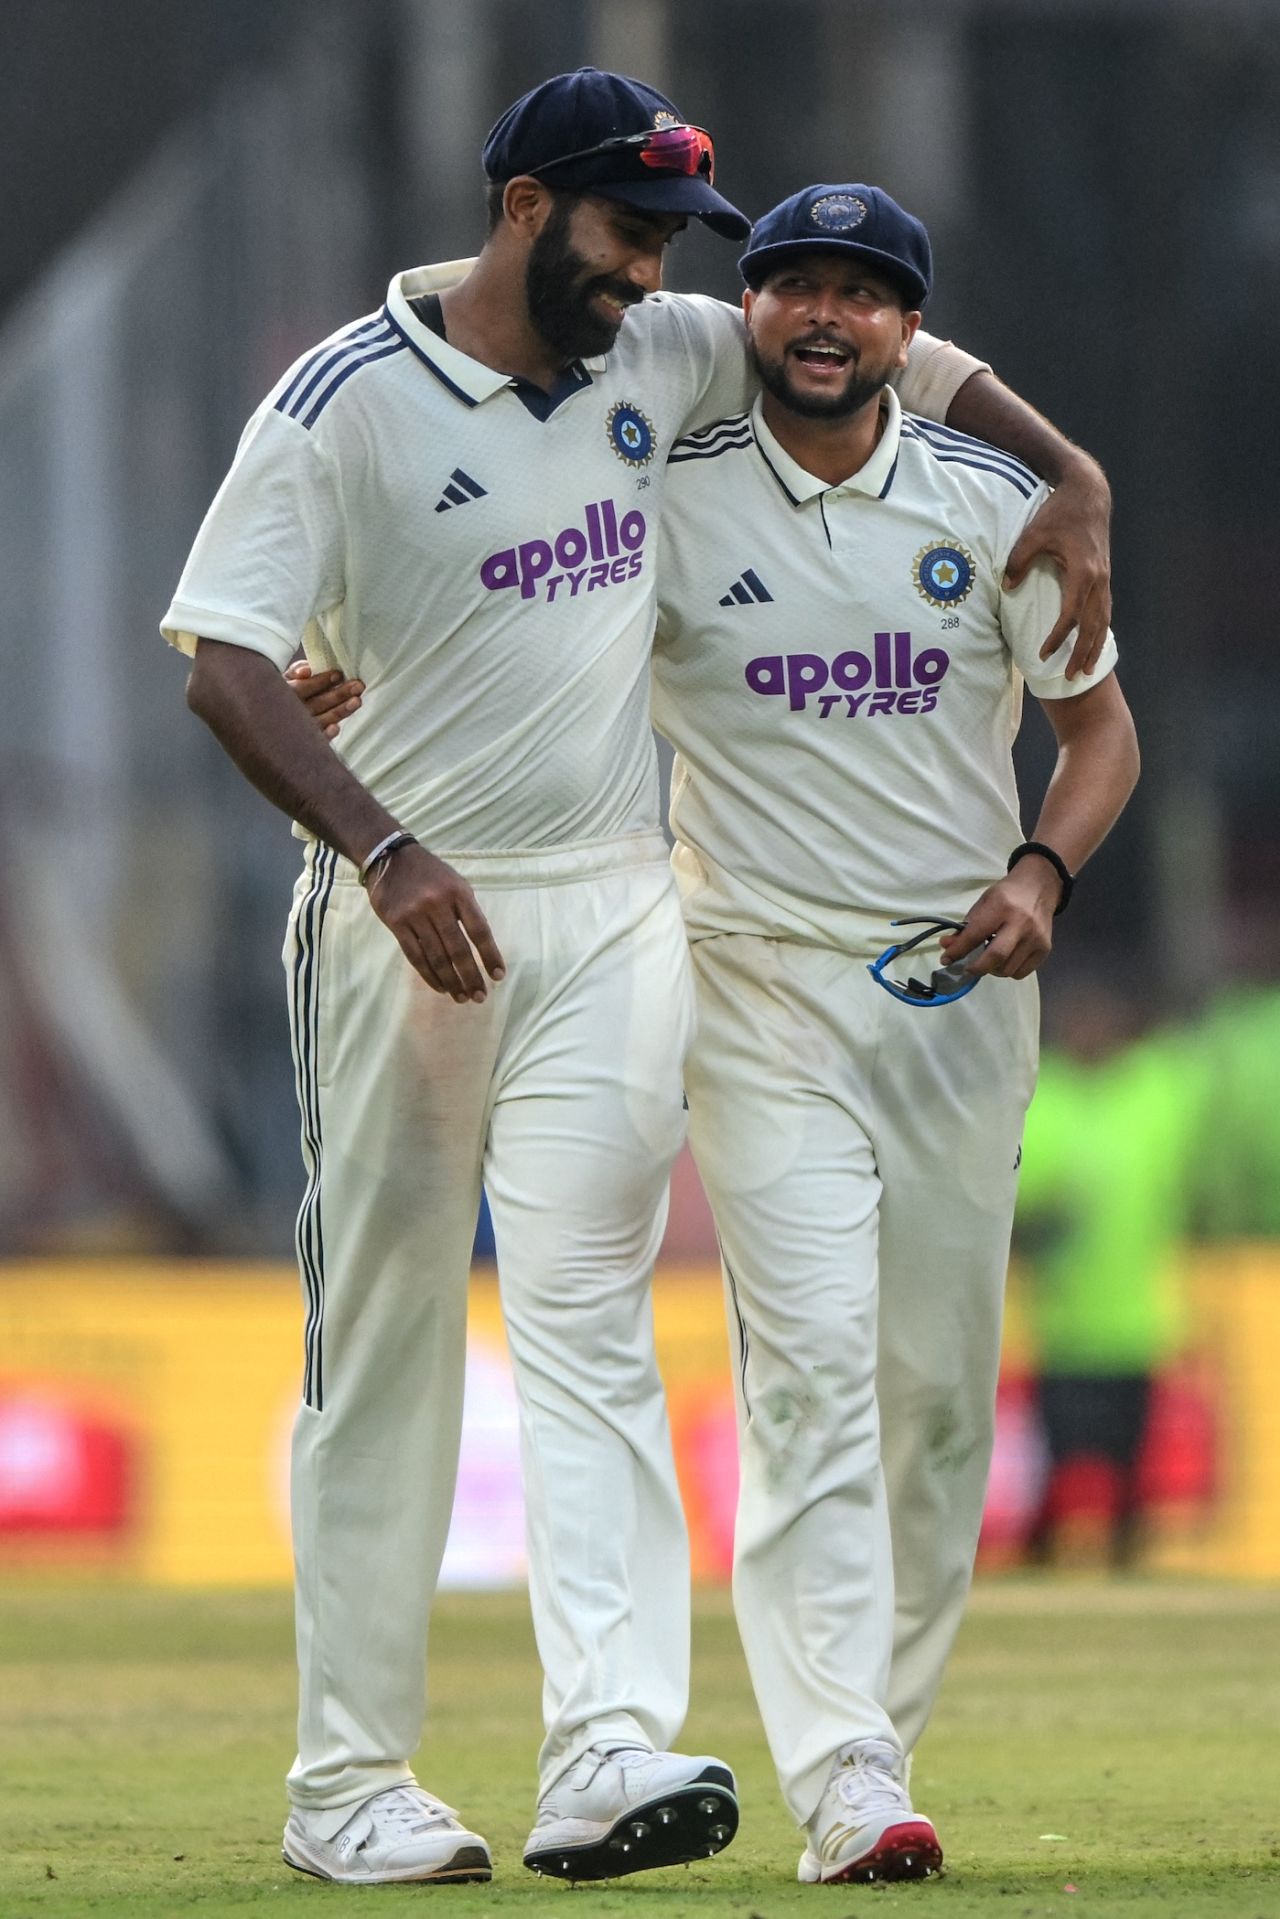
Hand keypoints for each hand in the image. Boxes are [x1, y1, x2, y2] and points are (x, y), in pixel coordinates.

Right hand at [285, 660, 364, 737]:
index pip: (303, 687)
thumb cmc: (287, 692)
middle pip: (317, 703)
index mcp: (285, 693)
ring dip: (339, 711)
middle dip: (339, 694)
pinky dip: (325, 735)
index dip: (320, 681)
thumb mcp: (287, 678)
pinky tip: (336, 728)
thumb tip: (306, 671)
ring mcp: (298, 728)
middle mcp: (291, 712)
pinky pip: (316, 740)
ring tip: (356, 701)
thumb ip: (297, 670)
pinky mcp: (305, 741)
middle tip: (358, 686)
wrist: (275, 719)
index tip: (338, 675)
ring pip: (320, 720)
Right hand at [366, 841, 505, 1003]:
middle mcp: (437, 904)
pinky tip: (441, 987)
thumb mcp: (455, 882)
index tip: (499, 976)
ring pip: (437, 956)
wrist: (390, 858)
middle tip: (480, 996)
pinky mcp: (397, 924)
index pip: (479, 930)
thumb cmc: (430, 873)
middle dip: (471, 976)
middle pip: (458, 948)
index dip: (490, 955)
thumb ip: (467, 910)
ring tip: (462, 997)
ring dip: (451, 981)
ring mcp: (415, 915)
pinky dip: (429, 975)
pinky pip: (415, 956)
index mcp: (458, 893)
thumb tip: (481, 946)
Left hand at [940, 860, 1060, 979]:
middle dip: (976, 968)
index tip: (946, 959)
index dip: (957, 950)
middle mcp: (1021, 923)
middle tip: (967, 967)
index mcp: (1001, 906)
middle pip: (996, 956)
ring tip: (989, 958)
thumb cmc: (1007, 895)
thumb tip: (947, 946)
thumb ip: (966, 926)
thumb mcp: (983, 903)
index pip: (975, 935)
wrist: (1039, 887)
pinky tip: (1005, 959)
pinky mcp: (1045, 948)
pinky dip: (1008, 970)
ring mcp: (1036, 937)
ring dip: (992, 969)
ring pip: (1008, 969)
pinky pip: (1021, 972)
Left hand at [1004, 458, 1111, 680]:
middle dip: (1083, 653)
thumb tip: (1007, 587)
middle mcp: (1099, 578)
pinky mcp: (1105, 577)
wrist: (1089, 493)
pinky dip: (1100, 631)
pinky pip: (1105, 610)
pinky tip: (1095, 645)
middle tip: (1072, 677)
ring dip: (1095, 647)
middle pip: (1093, 625)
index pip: (1072, 614)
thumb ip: (1018, 561)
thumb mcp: (1033, 534)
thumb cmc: (1059, 512)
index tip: (1043, 653)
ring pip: (1104, 621)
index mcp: (1083, 571)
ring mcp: (1105, 578)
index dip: (1058, 636)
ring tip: (1087, 670)